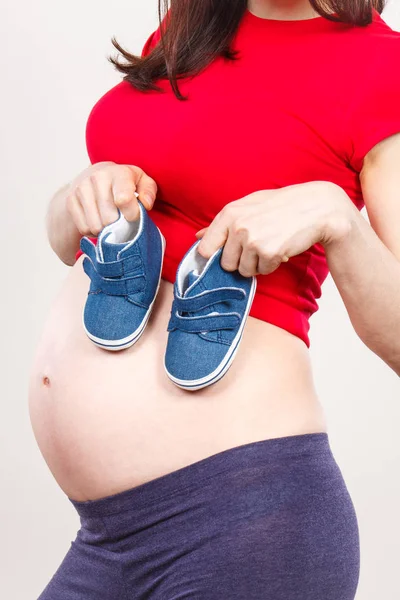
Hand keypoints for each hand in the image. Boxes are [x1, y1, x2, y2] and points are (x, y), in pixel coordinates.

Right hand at [66, 161, 157, 235]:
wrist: (95, 176)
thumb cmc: (125, 183)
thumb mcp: (142, 183)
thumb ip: (148, 192)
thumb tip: (145, 204)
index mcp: (118, 173)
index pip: (124, 200)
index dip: (132, 215)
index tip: (134, 217)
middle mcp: (97, 178)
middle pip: (109, 218)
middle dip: (119, 225)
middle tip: (121, 221)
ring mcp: (81, 188)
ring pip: (96, 226)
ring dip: (105, 231)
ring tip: (110, 222)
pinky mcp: (71, 200)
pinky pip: (84, 228)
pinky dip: (93, 231)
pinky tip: (99, 222)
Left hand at [195, 181, 354, 276]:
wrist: (315, 208)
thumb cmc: (281, 206)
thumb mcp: (248, 206)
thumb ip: (222, 224)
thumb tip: (198, 237)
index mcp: (229, 213)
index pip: (205, 248)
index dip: (213, 256)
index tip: (223, 256)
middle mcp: (238, 227)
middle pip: (226, 264)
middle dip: (241, 260)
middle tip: (257, 246)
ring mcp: (252, 240)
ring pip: (244, 270)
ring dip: (257, 263)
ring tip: (270, 244)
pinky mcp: (268, 253)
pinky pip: (263, 271)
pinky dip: (272, 265)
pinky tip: (281, 248)